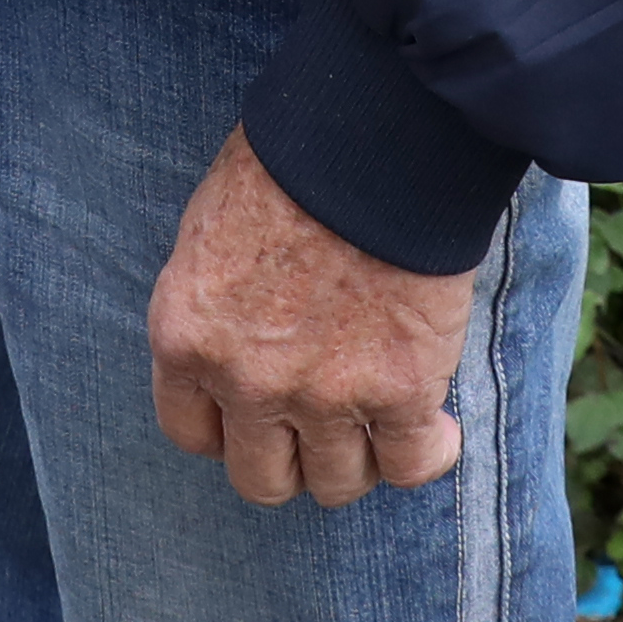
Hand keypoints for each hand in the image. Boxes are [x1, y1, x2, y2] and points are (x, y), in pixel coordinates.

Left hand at [147, 125, 479, 507]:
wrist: (371, 138)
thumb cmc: (291, 159)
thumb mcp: (213, 228)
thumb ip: (218, 303)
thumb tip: (239, 333)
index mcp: (187, 335)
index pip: (191, 432)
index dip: (228, 429)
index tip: (256, 413)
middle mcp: (246, 380)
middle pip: (261, 477)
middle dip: (291, 459)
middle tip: (319, 424)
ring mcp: (324, 394)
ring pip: (335, 483)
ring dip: (358, 459)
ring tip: (379, 421)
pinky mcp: (400, 391)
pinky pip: (410, 464)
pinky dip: (426, 451)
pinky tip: (435, 426)